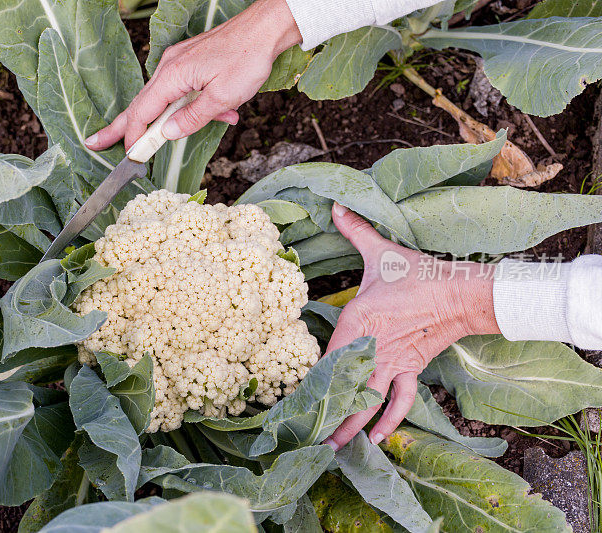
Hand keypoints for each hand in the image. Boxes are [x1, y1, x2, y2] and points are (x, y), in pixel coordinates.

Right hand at [84, 0, 301, 150]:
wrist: (266, 29)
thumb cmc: (247, 59)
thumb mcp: (222, 97)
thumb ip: (192, 118)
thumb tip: (167, 134)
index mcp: (172, 75)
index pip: (142, 112)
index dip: (133, 137)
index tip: (129, 156)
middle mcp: (169, 67)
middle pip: (141, 105)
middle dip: (121, 127)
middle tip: (95, 142)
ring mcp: (179, 63)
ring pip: (165, 100)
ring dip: (179, 120)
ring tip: (202, 124)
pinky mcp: (191, 63)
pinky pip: (183, 90)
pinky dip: (196, 106)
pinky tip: (225, 112)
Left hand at [323, 203, 500, 449]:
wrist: (461, 292)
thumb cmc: (417, 274)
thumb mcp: (381, 253)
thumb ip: (355, 231)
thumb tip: (334, 206)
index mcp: (355, 322)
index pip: (324, 358)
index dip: (307, 381)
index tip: (290, 403)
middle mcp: (369, 348)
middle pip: (341, 389)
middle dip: (323, 415)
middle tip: (303, 440)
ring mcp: (391, 363)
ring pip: (366, 401)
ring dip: (350, 426)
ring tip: (332, 450)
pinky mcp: (411, 369)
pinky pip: (399, 400)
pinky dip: (388, 420)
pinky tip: (377, 440)